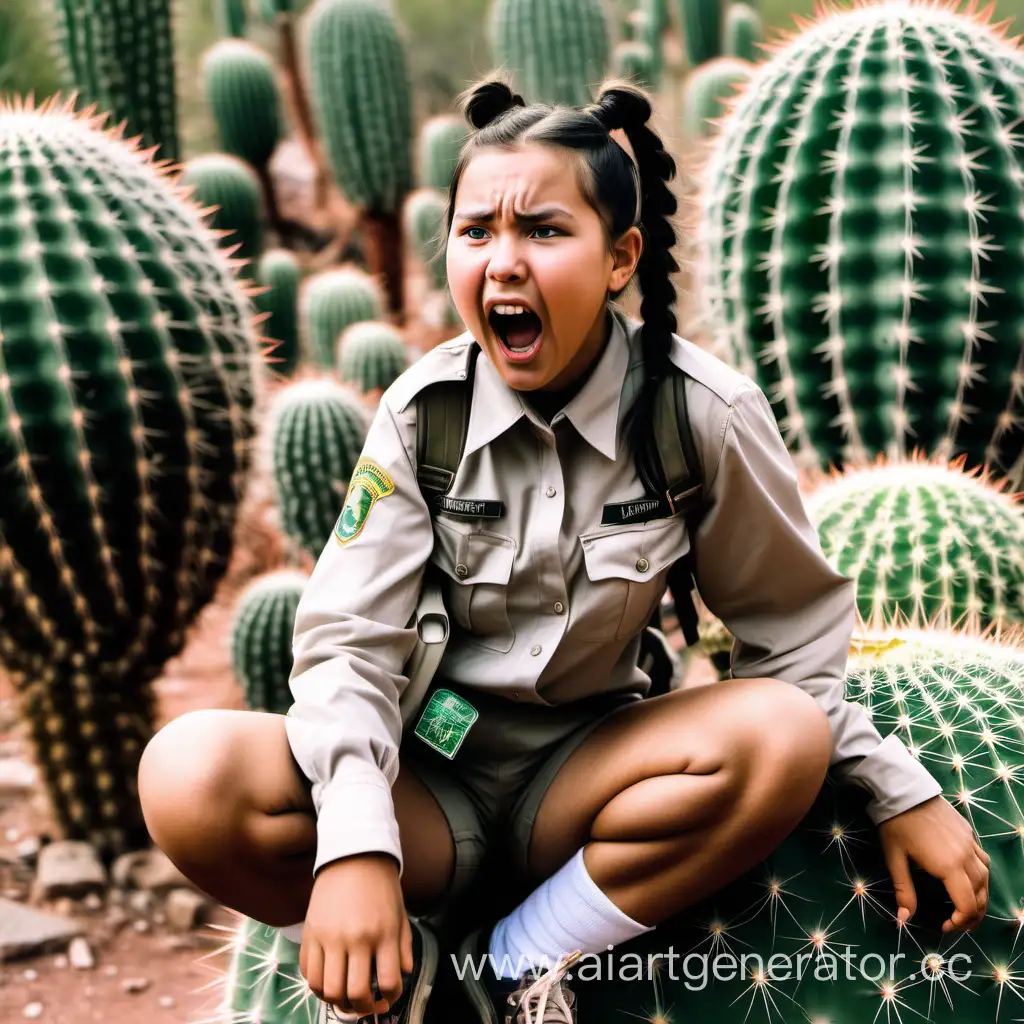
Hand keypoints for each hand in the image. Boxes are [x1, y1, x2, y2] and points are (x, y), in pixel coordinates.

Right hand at [300, 852, 413, 1015]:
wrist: (353, 854)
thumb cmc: (380, 885)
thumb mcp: (400, 914)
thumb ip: (403, 947)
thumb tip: (403, 975)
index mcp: (383, 933)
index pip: (388, 982)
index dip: (390, 998)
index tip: (388, 998)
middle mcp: (355, 938)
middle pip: (354, 994)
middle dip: (363, 1008)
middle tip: (366, 1004)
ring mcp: (329, 937)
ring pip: (327, 990)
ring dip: (337, 1001)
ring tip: (346, 995)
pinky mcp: (310, 933)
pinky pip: (309, 973)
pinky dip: (318, 984)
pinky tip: (329, 979)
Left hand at [877, 795, 989, 933]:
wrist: (902, 789)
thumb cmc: (895, 824)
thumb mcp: (894, 858)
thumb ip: (904, 890)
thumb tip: (903, 919)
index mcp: (948, 866)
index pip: (967, 904)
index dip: (960, 922)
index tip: (945, 927)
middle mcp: (965, 856)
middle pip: (981, 894)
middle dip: (973, 915)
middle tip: (959, 925)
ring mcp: (969, 842)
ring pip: (986, 877)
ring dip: (981, 896)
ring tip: (968, 908)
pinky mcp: (968, 832)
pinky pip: (982, 859)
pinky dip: (981, 875)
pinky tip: (970, 879)